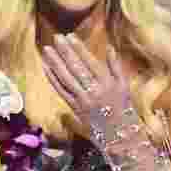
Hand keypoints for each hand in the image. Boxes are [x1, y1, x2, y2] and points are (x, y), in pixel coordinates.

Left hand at [40, 34, 137, 152]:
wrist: (119, 134)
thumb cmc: (123, 107)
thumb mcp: (124, 85)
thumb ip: (116, 65)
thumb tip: (109, 47)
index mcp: (107, 83)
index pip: (90, 62)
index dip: (79, 48)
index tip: (70, 36)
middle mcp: (94, 90)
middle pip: (76, 68)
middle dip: (65, 52)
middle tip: (56, 37)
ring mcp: (82, 100)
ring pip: (66, 79)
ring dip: (55, 63)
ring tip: (47, 49)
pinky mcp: (74, 108)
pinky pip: (61, 91)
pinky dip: (52, 79)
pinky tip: (46, 68)